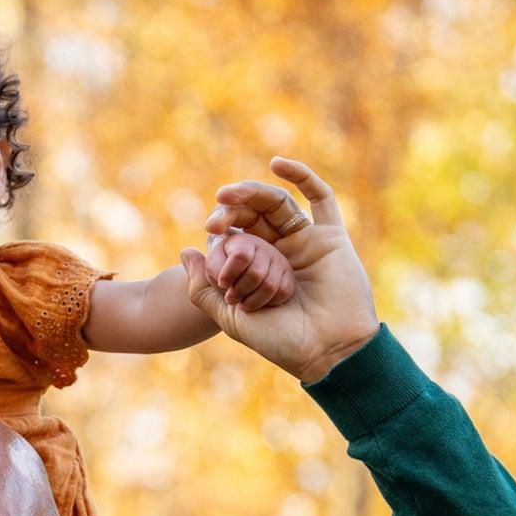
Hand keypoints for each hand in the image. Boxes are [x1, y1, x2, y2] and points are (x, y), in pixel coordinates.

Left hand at [182, 158, 379, 382]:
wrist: (328, 352)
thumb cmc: (280, 342)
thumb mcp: (230, 318)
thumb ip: (203, 290)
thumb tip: (185, 252)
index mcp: (257, 271)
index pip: (236, 238)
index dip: (222, 230)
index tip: (209, 230)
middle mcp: (281, 254)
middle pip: (255, 218)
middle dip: (233, 211)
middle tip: (216, 213)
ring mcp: (306, 243)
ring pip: (278, 205)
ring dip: (254, 194)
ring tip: (230, 193)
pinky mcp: (331, 237)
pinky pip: (320, 198)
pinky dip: (301, 176)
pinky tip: (278, 164)